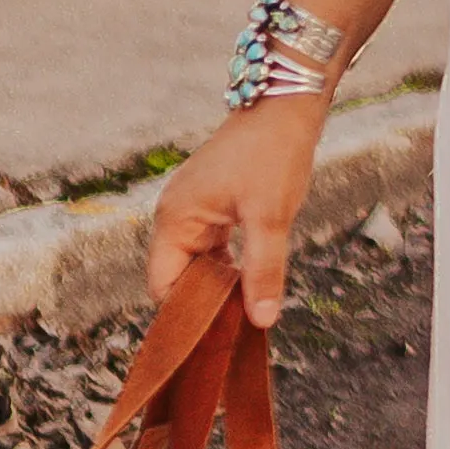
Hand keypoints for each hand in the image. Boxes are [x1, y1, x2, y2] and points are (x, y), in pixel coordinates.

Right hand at [149, 95, 329, 329]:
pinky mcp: (213, 205)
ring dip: (219, 288)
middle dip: (205, 306)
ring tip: (244, 318)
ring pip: (198, 266)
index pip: (164, 288)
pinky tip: (250, 285)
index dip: (186, 318)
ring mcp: (193, 210)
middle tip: (235, 336)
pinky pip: (212, 250)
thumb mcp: (270, 217)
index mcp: (175, 220)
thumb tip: (260, 319)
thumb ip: (264, 270)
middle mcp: (175, 216)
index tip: (213, 343)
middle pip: (179, 280)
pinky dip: (228, 269)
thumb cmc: (272, 154)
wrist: (285, 105)